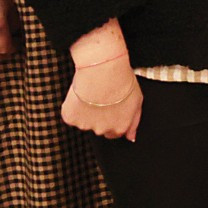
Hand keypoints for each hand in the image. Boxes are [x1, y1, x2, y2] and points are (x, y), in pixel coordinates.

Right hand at [63, 21, 140, 140]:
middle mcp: (102, 130)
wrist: (104, 70)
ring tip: (92, 94)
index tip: (111, 108)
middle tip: (101, 99)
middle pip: (99, 128)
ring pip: (84, 121)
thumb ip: (134, 122)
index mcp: (119, 127)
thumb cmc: (123, 82)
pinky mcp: (71, 118)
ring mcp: (85, 125)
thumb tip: (131, 138)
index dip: (112, 119)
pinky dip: (73, 107)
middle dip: (99, 117)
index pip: (114, 133)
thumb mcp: (137, 101)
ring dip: (86, 111)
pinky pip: (71, 115)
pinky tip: (80, 94)